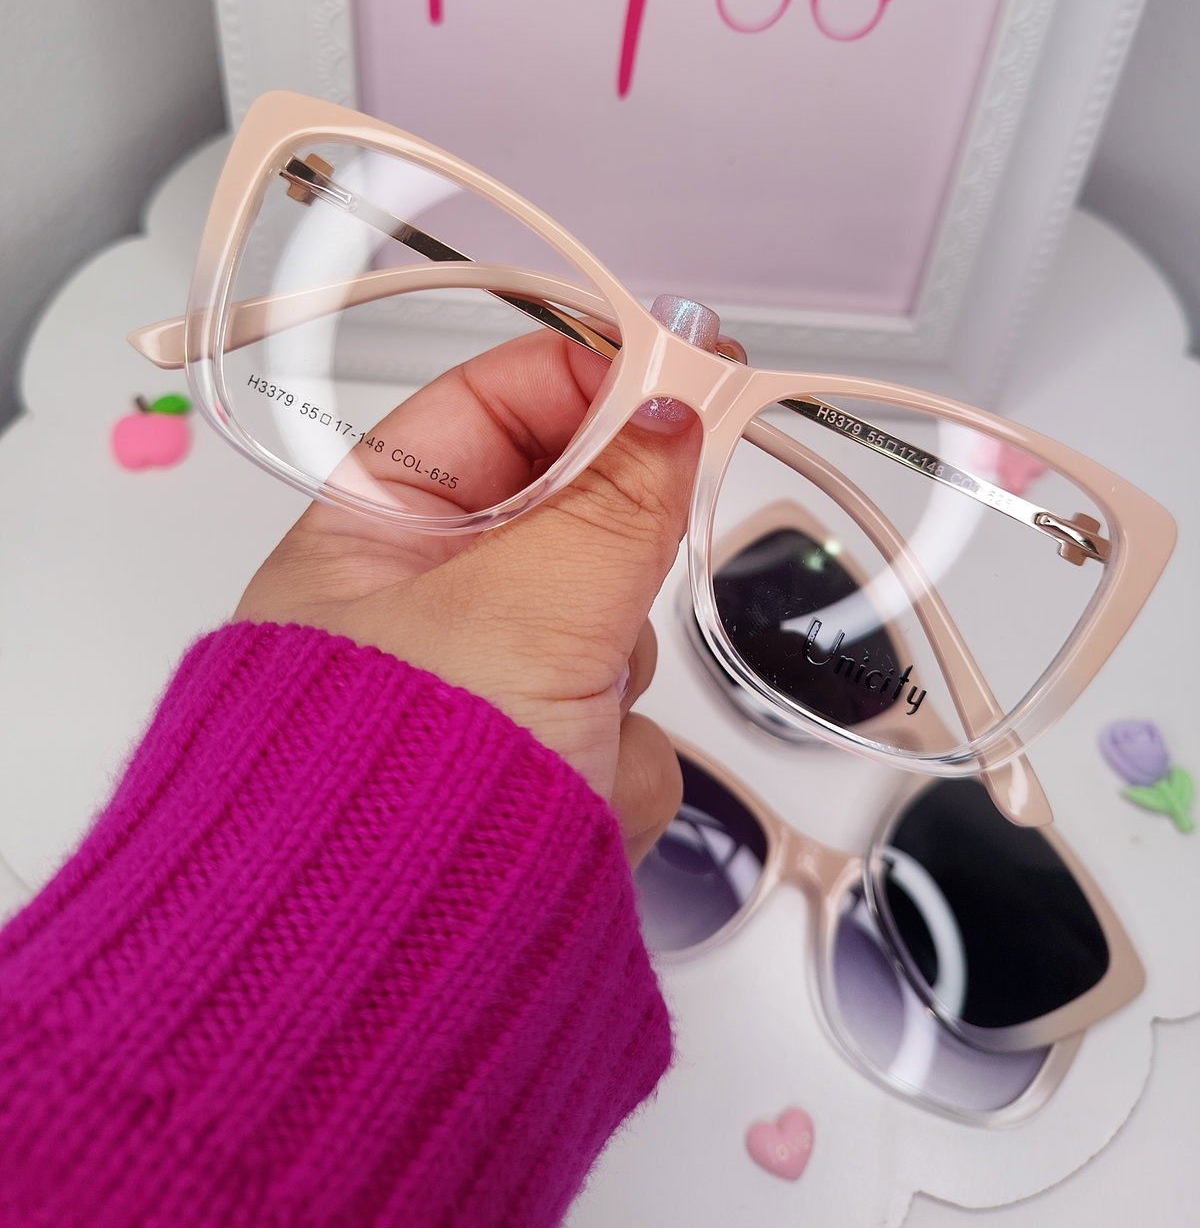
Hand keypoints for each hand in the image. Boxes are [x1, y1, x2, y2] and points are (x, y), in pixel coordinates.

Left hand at [235, 329, 699, 861]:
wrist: (392, 981)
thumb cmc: (388, 790)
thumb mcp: (528, 606)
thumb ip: (619, 500)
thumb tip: (674, 407)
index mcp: (374, 536)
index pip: (492, 405)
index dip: (592, 381)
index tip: (689, 380)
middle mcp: (422, 610)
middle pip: (570, 520)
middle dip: (607, 564)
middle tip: (617, 577)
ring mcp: (487, 696)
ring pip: (612, 631)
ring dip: (611, 677)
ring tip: (561, 724)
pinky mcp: (540, 775)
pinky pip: (625, 728)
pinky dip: (614, 764)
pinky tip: (571, 800)